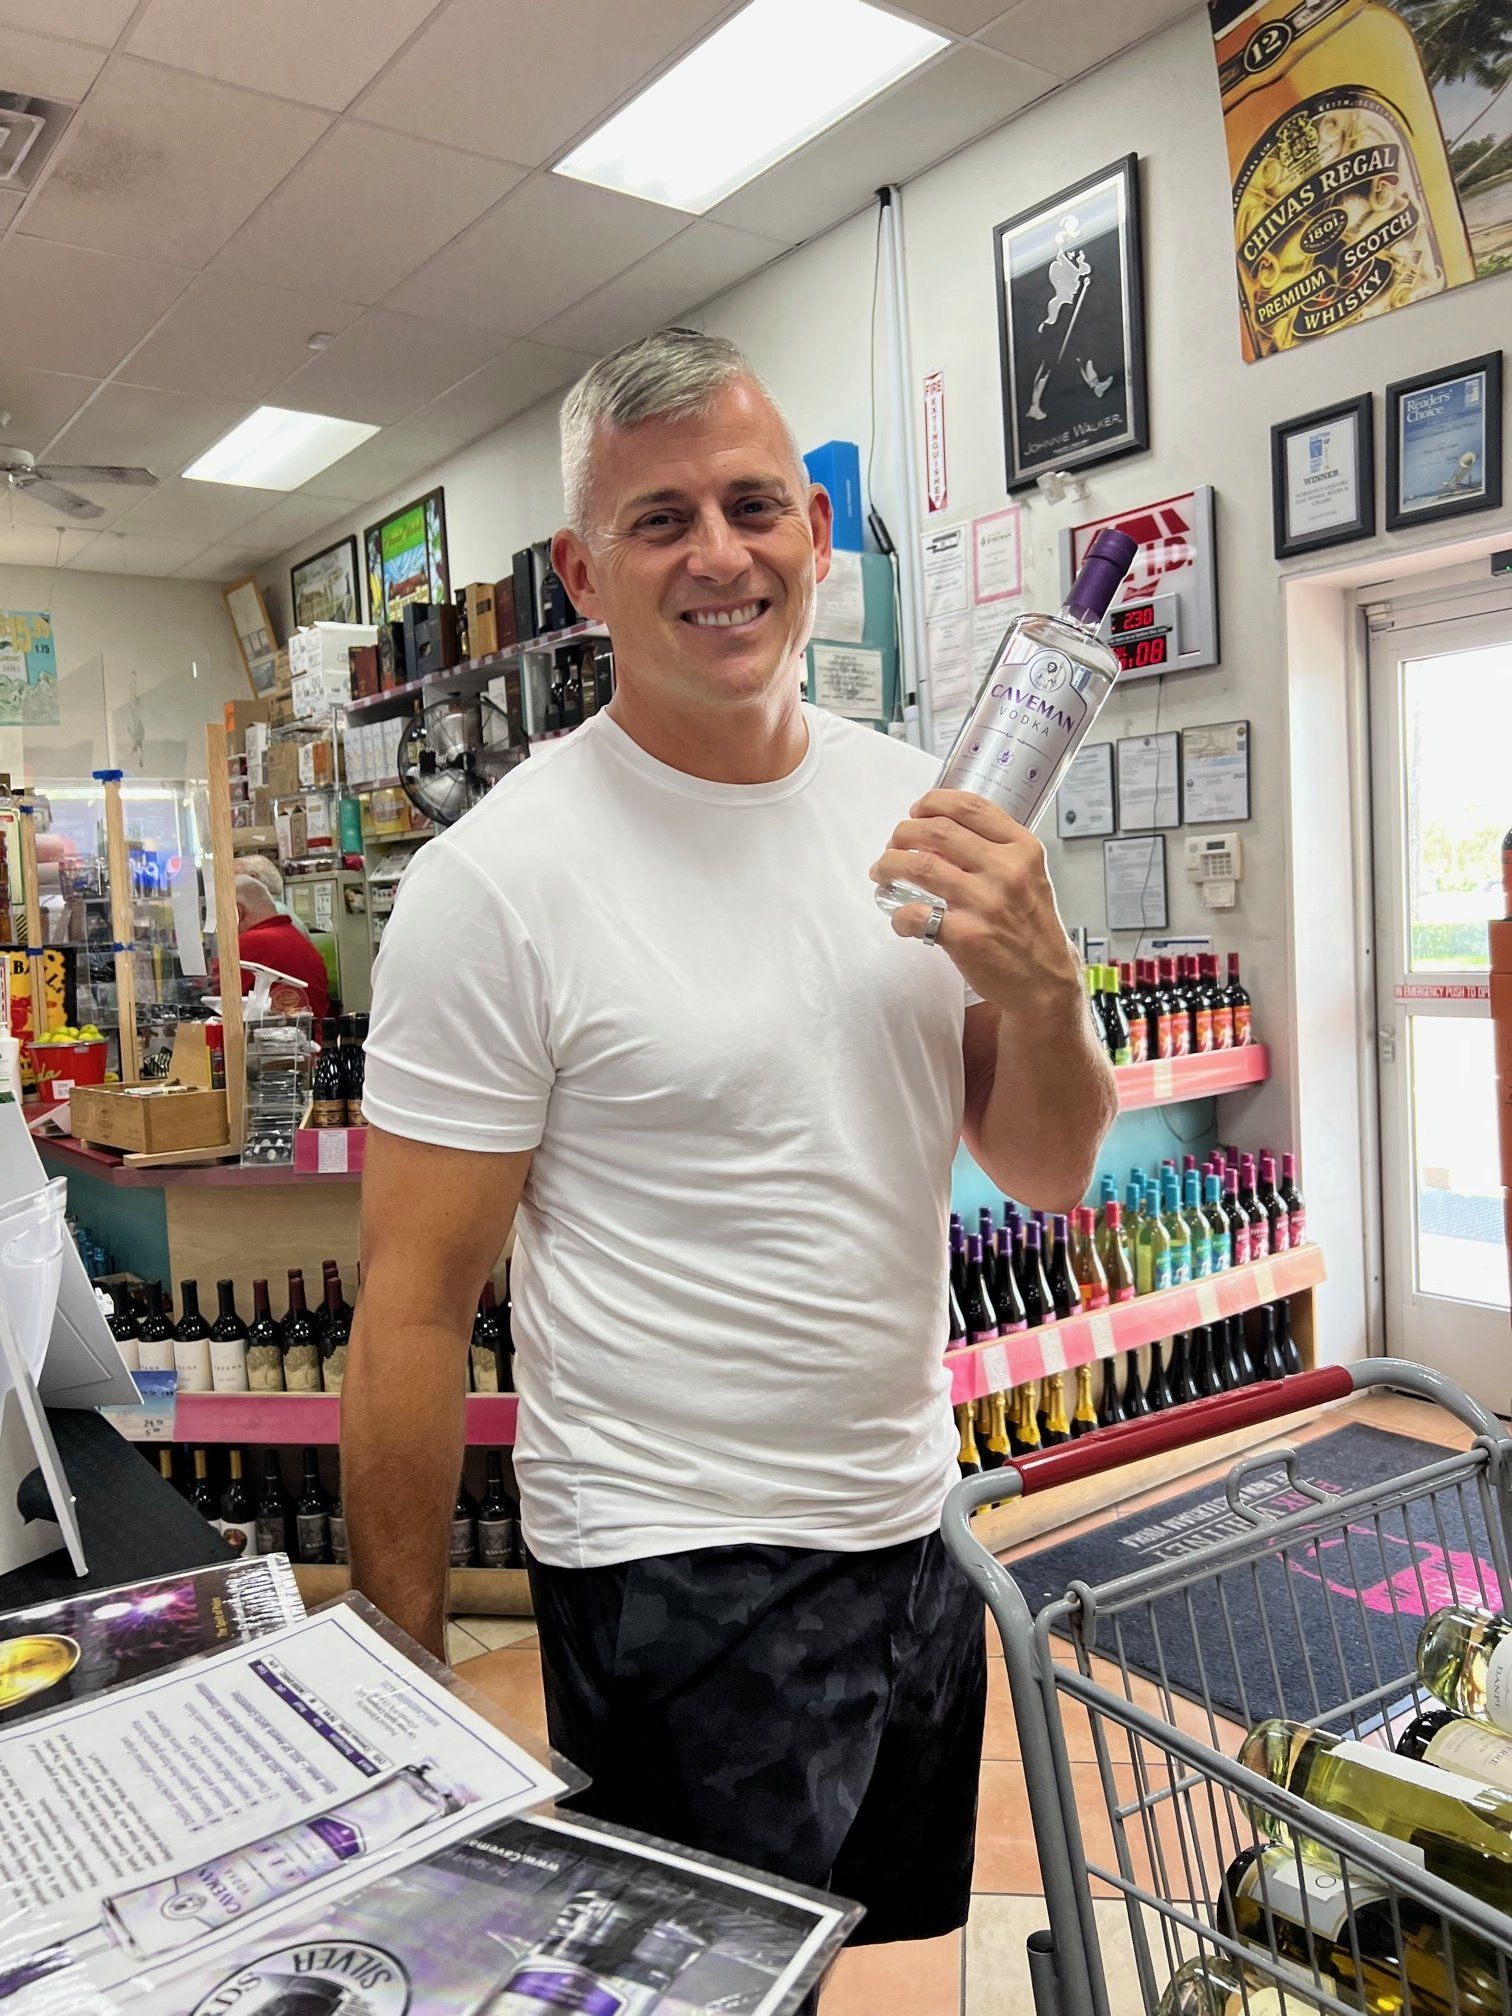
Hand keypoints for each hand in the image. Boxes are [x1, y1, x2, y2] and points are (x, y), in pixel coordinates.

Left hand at [869, 789, 1081, 1012]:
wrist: (1045, 981)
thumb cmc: (1032, 927)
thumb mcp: (1029, 875)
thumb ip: (994, 850)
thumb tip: (938, 833)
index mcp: (1022, 848)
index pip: (970, 807)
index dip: (933, 802)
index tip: (917, 811)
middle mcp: (1006, 870)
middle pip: (936, 830)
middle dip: (903, 832)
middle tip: (893, 844)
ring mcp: (985, 903)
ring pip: (919, 866)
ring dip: (889, 865)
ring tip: (882, 872)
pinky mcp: (966, 936)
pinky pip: (915, 915)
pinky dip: (898, 916)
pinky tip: (901, 920)